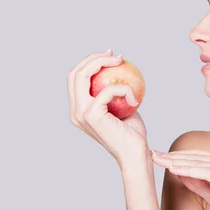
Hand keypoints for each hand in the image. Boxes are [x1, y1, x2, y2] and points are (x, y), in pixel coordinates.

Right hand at [67, 49, 148, 166]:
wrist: (135, 154)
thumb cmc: (133, 133)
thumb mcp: (123, 107)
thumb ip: (116, 92)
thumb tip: (120, 69)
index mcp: (78, 109)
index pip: (75, 78)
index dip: (89, 62)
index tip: (110, 56)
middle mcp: (75, 111)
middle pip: (74, 73)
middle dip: (93, 58)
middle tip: (115, 55)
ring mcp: (80, 113)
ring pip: (82, 76)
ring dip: (103, 63)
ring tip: (121, 62)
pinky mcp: (91, 115)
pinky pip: (108, 90)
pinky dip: (124, 89)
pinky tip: (135, 100)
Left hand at [151, 149, 209, 209]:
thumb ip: (200, 184)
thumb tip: (182, 173)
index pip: (200, 157)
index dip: (179, 156)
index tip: (160, 157)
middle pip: (198, 157)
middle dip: (175, 156)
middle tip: (154, 155)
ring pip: (201, 163)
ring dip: (179, 161)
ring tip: (160, 161)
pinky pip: (209, 174)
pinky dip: (191, 170)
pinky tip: (175, 170)